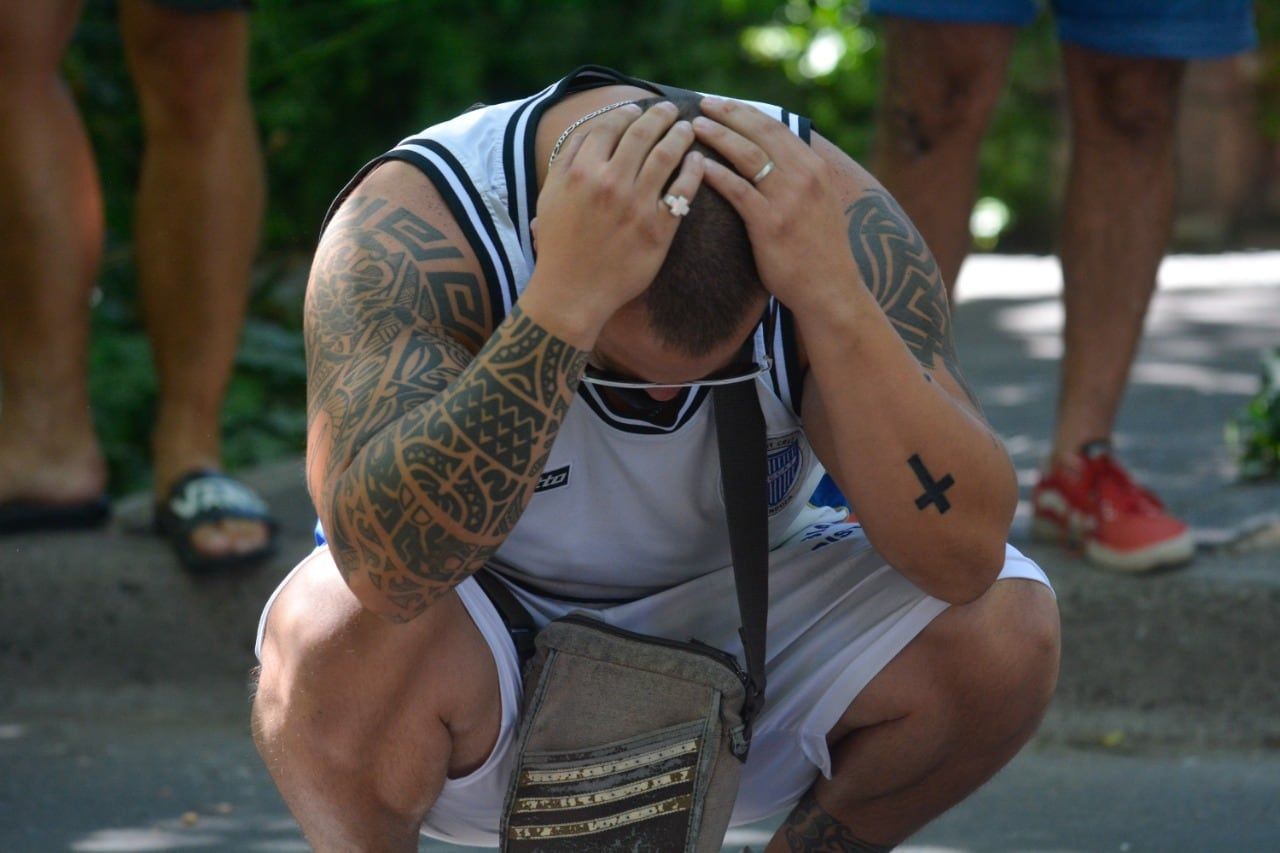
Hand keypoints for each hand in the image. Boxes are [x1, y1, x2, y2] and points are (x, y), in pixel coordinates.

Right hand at [524, 101, 705, 348]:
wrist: (572, 292)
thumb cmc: (558, 245)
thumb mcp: (550, 195)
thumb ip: (567, 159)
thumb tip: (591, 129)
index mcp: (581, 172)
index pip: (610, 126)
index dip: (627, 112)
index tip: (638, 108)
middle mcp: (610, 183)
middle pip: (642, 134)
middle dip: (660, 115)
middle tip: (671, 110)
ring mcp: (636, 205)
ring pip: (667, 155)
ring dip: (681, 135)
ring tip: (688, 129)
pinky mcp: (658, 228)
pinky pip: (683, 190)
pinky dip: (694, 170)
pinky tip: (698, 161)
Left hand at [693, 97, 858, 317]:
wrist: (830, 288)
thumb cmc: (817, 250)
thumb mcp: (818, 203)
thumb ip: (798, 178)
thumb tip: (772, 157)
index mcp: (815, 168)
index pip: (776, 128)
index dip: (745, 112)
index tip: (722, 103)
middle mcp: (805, 176)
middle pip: (760, 133)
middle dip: (729, 114)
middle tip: (701, 103)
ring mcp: (788, 199)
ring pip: (748, 155)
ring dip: (719, 136)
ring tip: (694, 126)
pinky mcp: (771, 223)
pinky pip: (739, 190)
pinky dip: (717, 173)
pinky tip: (699, 165)